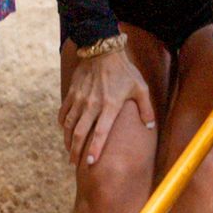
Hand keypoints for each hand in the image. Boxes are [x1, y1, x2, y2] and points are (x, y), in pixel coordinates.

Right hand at [59, 40, 155, 168]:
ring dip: (67, 140)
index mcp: (110, 106)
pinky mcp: (72, 93)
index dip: (95, 148)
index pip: (101, 133)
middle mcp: (92, 105)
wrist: (102, 49)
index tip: (90, 162)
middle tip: (75, 162)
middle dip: (76, 150)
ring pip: (69, 125)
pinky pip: (63, 112)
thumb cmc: (124, 70)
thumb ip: (146, 109)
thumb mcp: (140, 88)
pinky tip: (64, 130)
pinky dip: (62, 123)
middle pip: (80, 133)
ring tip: (69, 150)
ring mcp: (80, 99)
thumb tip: (150, 127)